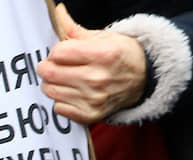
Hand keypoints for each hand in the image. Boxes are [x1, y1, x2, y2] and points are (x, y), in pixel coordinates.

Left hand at [37, 4, 146, 123]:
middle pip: (50, 72)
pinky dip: (60, 100)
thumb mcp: (103, 37)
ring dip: (52, 83)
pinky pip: (58, 108)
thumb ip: (74, 29)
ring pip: (50, 90)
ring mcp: (93, 99)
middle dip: (48, 66)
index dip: (56, 51)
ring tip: (64, 78)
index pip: (58, 53)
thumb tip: (57, 12)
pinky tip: (71, 93)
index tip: (61, 53)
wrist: (144, 79)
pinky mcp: (89, 115)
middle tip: (55, 65)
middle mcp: (97, 78)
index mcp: (102, 54)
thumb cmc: (122, 55)